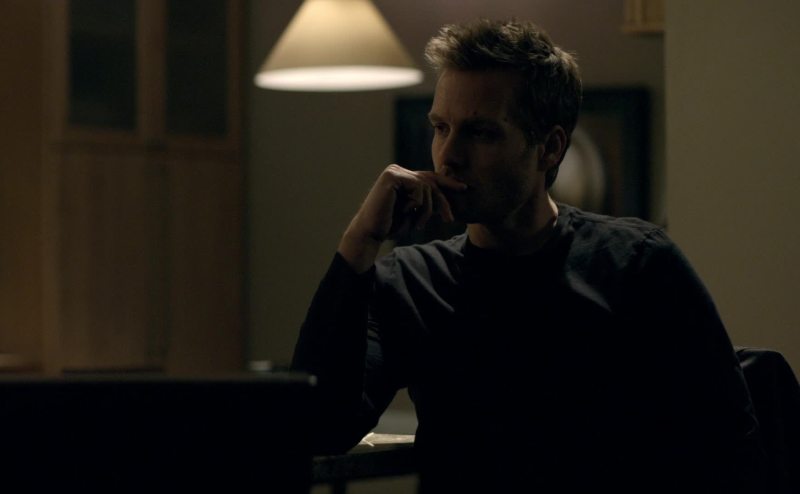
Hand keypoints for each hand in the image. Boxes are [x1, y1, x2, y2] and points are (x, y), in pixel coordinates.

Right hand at [338, 165, 466, 271]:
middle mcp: (398, 171)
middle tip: (448, 219)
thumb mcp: (417, 212)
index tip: (464, 188)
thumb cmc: (392, 225)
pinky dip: (416, 204)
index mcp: (403, 177)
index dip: (448, 183)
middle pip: (432, 181)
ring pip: (427, 186)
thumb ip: (430, 200)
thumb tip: (450, 186)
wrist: (371, 233)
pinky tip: (405, 211)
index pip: (430, 177)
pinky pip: (418, 188)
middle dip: (442, 202)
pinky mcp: (392, 176)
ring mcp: (394, 172)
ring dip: (427, 209)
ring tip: (417, 222)